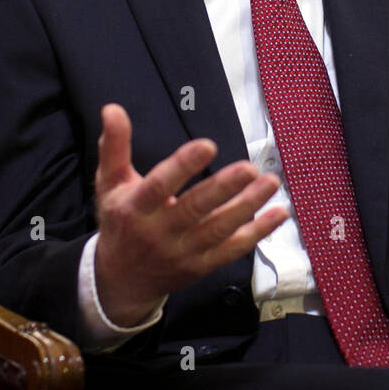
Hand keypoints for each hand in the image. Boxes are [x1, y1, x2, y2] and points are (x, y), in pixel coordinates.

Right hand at [92, 103, 288, 325]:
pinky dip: (258, 232)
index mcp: (136, 208)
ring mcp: (184, 252)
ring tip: (271, 182)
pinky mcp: (202, 265)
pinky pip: (234, 249)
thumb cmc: (120, 222)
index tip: (208, 145)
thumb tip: (112, 108)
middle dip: (224, 188)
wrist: (121, 280)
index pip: (160, 185)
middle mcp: (160, 232)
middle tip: (249, 167)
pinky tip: (279, 213)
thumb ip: (114, 146)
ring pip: (219, 229)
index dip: (183, 165)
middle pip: (195, 209)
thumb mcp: (109, 184)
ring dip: (248, 206)